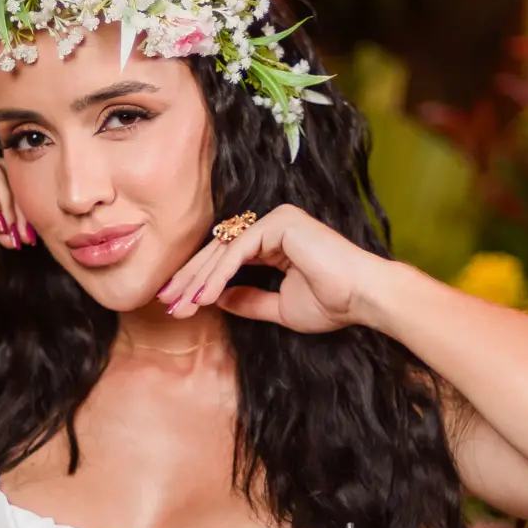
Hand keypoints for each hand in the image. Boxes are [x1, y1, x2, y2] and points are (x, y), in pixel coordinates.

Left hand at [156, 204, 377, 333]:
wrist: (362, 298)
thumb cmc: (331, 303)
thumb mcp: (278, 308)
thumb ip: (247, 301)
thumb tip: (215, 300)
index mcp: (273, 241)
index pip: (226, 259)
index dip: (199, 282)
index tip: (177, 305)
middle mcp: (272, 225)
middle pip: (218, 251)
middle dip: (189, 279)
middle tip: (165, 302)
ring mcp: (276, 219)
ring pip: (224, 251)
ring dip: (198, 280)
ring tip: (179, 306)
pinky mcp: (279, 221)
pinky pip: (238, 251)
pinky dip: (218, 275)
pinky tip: (202, 296)